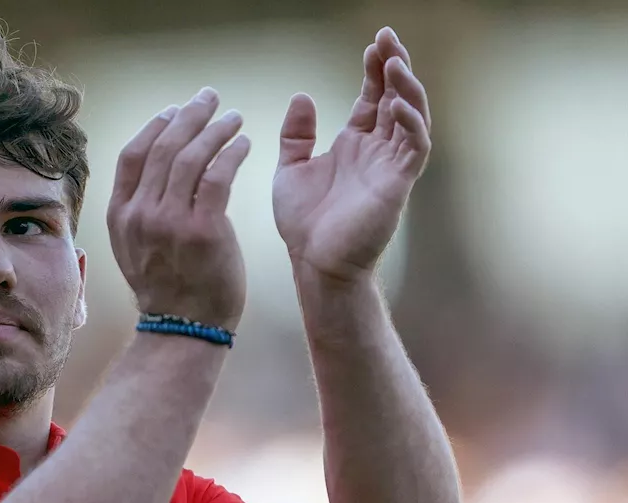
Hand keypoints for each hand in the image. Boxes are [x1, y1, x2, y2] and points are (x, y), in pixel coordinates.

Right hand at [107, 88, 249, 329]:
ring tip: (234, 118)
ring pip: (191, 157)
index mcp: (120, 216)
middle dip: (188, 115)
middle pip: (163, 148)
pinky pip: (219, 177)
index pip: (132, 155)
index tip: (174, 110)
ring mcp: (170, 223)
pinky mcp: (203, 230)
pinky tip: (244, 143)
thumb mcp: (135, 248)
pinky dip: (232, 153)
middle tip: (209, 98)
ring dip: (215, 129)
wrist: (184, 329)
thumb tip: (155, 169)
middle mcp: (141, 215)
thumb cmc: (168, 288)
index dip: (154, 126)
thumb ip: (139, 210)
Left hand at [272, 27, 431, 283]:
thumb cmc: (304, 223)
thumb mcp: (290, 169)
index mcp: (355, 145)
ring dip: (406, 88)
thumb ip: (296, 135)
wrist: (313, 263)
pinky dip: (410, 122)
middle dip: (395, 67)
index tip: (374, 43)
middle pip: (396, 98)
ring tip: (395, 63)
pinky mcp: (398, 183)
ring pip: (412, 116)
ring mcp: (391, 166)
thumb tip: (303, 96)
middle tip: (389, 38)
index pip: (373, 97)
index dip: (376, 69)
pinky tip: (398, 103)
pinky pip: (414, 146)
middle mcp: (378, 151)